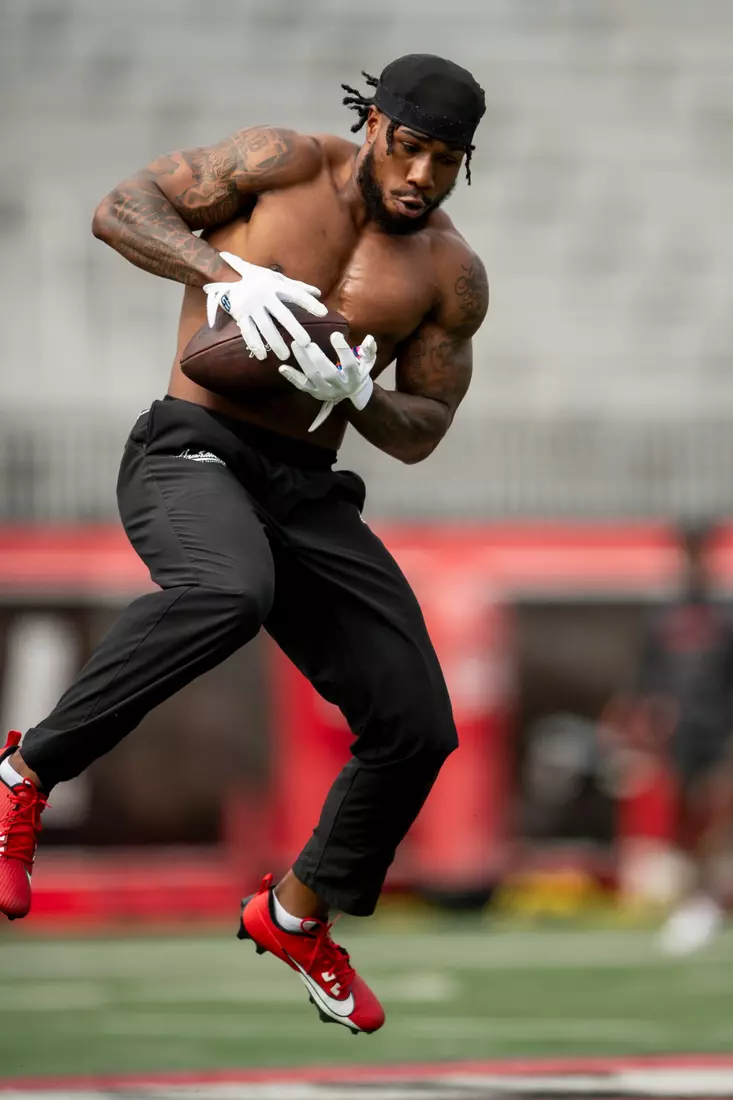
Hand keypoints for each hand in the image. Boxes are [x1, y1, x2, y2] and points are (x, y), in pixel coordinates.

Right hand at [203, 252, 326, 361]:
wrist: (225, 274)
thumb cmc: (258, 280)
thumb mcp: (277, 279)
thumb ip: (298, 287)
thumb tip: (318, 293)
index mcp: (275, 285)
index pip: (296, 294)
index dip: (309, 303)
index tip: (323, 313)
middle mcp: (264, 295)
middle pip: (282, 314)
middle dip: (294, 328)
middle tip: (306, 343)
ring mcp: (251, 306)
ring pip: (265, 327)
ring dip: (275, 342)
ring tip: (285, 356)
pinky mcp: (240, 315)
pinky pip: (248, 332)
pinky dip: (254, 344)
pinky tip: (262, 356)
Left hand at [278, 333, 376, 430]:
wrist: (352, 394)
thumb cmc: (359, 372)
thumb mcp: (367, 362)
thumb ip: (369, 350)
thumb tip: (369, 338)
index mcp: (354, 377)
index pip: (349, 364)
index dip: (342, 350)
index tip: (335, 334)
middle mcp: (340, 386)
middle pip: (328, 373)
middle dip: (316, 357)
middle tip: (307, 342)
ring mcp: (326, 391)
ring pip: (313, 377)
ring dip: (303, 361)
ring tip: (295, 344)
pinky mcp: (315, 393)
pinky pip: (302, 386)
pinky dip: (292, 377)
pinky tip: (282, 368)